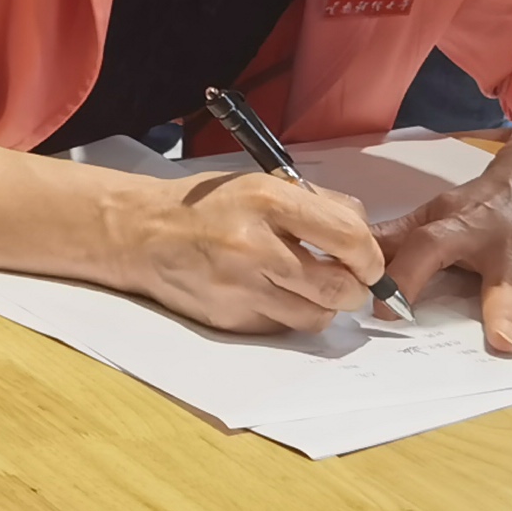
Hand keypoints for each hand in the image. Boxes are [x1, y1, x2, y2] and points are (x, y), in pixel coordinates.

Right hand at [126, 169, 387, 333]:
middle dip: (355, 290)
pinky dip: (289, 315)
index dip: (370, 257)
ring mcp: (241, 287)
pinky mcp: (230, 318)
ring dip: (324, 306)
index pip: (349, 238)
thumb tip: (364, 236)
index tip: (370, 262)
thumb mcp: (260, 183)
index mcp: (268, 200)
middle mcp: (255, 245)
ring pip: (316, 316)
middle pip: (339, 287)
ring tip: (310, 289)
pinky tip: (272, 295)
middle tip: (351, 283)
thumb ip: (316, 204)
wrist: (142, 232)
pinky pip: (282, 327)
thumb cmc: (206, 206)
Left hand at [380, 136, 511, 358]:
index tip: (388, 310)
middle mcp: (508, 243)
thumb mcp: (440, 211)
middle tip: (500, 339)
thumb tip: (351, 252)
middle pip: (503, 278)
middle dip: (502, 307)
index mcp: (465, 228)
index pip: (430, 248)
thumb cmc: (486, 202)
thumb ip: (399, 236)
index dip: (407, 277)